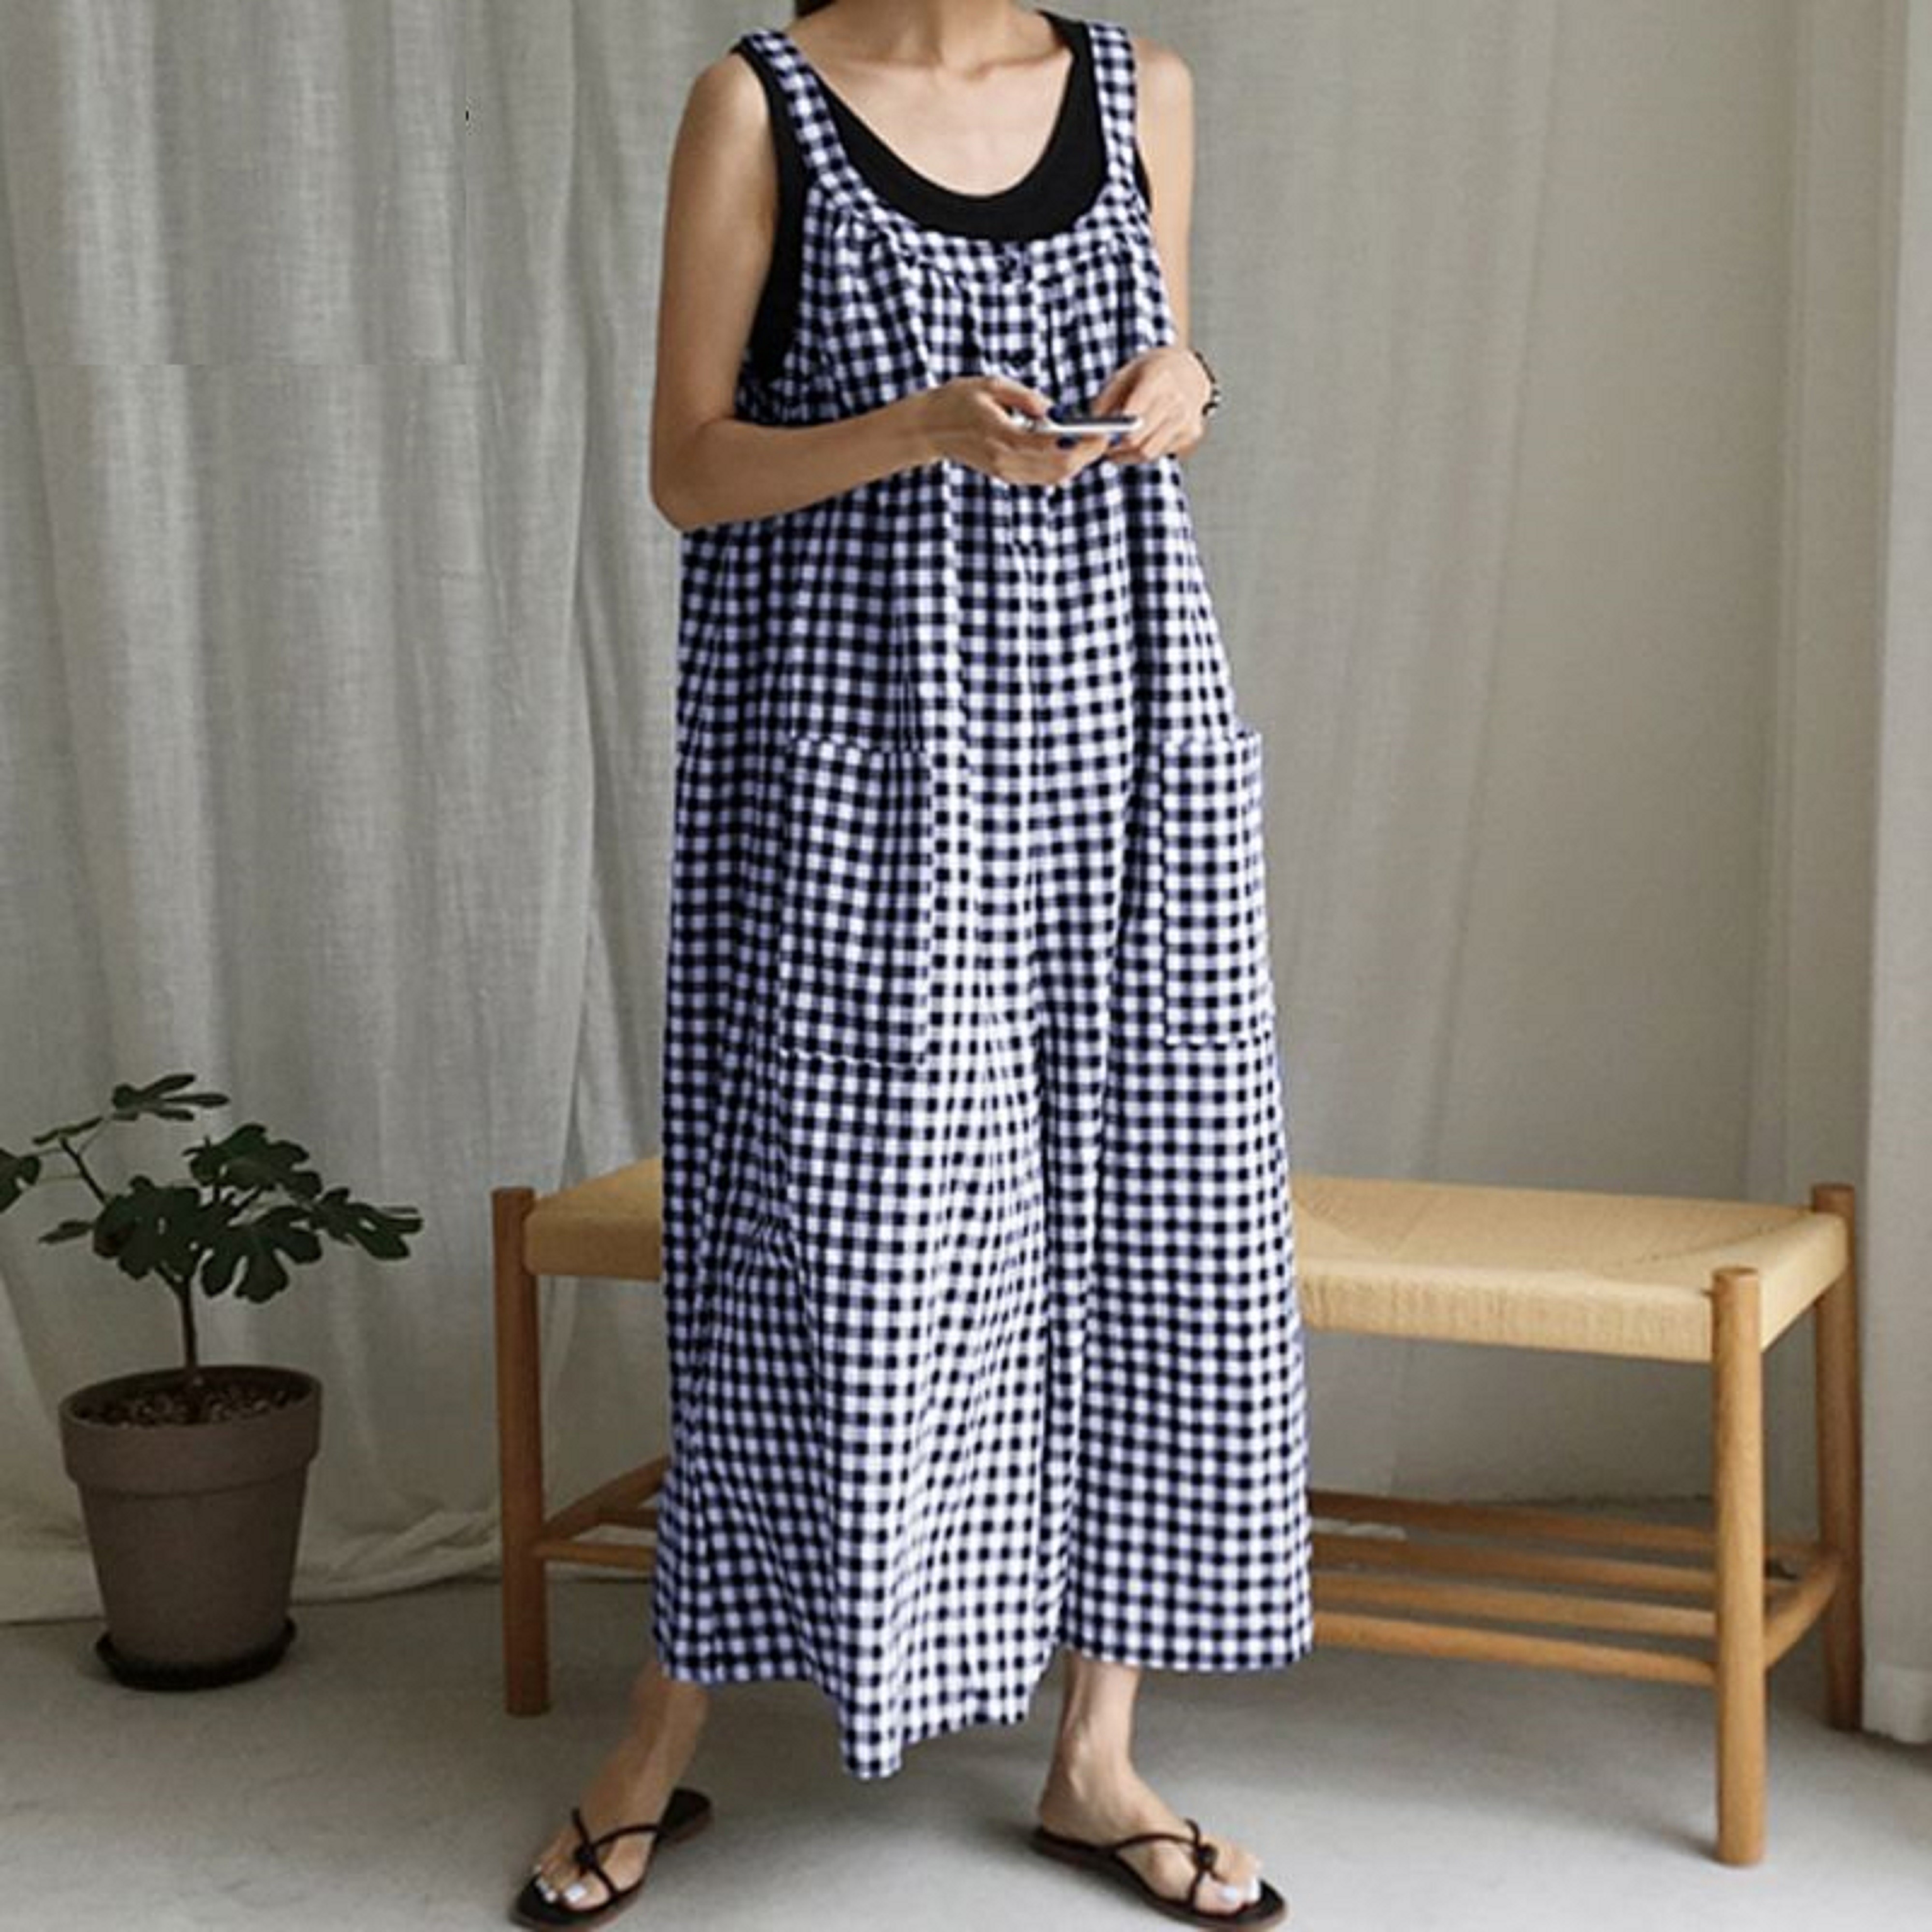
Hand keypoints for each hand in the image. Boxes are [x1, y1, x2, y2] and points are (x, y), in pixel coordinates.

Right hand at [907, 374, 1116, 489]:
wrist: (930, 428)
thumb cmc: (959, 400)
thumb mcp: (990, 384)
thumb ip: (1023, 396)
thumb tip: (1052, 408)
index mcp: (1001, 434)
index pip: (1051, 445)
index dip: (1081, 442)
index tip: (1101, 431)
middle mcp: (1005, 459)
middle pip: (1058, 467)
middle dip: (1086, 455)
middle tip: (1104, 438)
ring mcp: (1005, 471)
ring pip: (1052, 477)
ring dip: (1076, 463)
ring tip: (1093, 443)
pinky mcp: (1005, 475)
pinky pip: (1041, 478)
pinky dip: (1061, 467)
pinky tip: (1072, 452)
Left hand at [1083, 345, 1212, 463]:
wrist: (1189, 370)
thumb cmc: (1149, 373)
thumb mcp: (1123, 375)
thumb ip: (1104, 402)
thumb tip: (1088, 435)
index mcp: (1158, 378)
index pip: (1133, 415)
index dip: (1113, 431)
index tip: (1099, 437)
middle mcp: (1177, 399)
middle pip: (1138, 440)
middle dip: (1116, 448)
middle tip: (1103, 448)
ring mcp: (1187, 417)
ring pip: (1148, 452)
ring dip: (1128, 454)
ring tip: (1115, 447)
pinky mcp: (1192, 432)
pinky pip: (1160, 452)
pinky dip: (1144, 451)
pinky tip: (1139, 439)